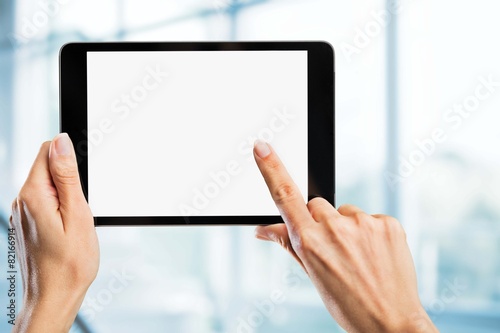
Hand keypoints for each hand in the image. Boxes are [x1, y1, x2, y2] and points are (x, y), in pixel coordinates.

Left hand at [10, 133, 98, 332]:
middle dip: (70, 178)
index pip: (47, 150)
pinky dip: (59, 207)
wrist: (54, 297)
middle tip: (80, 208)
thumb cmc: (70, 263)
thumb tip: (60, 142)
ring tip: (74, 222)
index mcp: (33, 194)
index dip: (70, 156)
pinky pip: (45, 201)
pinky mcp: (26, 222)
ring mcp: (22, 212)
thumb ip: (67, 176)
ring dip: (66, 195)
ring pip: (48, 185)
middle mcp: (21, 200)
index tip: (81, 179)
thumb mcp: (77, 214)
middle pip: (47, 166)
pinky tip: (67, 228)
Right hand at [252, 140, 437, 332]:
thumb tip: (263, 229)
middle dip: (319, 221)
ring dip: (346, 227)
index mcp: (309, 242)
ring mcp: (363, 224)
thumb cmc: (347, 303)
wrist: (391, 322)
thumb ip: (287, 243)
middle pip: (316, 205)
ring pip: (344, 212)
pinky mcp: (387, 222)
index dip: (271, 169)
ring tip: (358, 257)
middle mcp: (334, 228)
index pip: (285, 196)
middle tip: (333, 249)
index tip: (262, 147)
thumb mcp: (311, 276)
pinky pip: (370, 217)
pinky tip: (374, 253)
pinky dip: (369, 232)